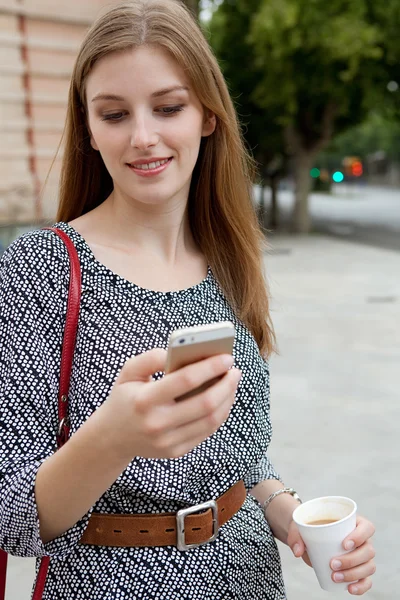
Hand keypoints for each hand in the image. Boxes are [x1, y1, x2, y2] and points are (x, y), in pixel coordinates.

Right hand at [101, 348, 240, 459]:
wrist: (111, 438)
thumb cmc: (124, 398)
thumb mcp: (128, 372)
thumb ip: (151, 358)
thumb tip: (178, 352)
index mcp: (145, 400)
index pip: (185, 380)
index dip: (210, 367)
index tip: (227, 357)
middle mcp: (157, 424)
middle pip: (205, 403)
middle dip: (226, 384)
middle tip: (235, 370)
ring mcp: (168, 441)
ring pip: (211, 420)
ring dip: (228, 399)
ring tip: (232, 382)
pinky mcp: (176, 451)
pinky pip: (206, 431)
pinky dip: (220, 413)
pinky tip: (223, 399)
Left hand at [288, 516, 375, 594]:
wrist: (308, 538)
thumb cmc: (309, 527)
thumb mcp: (301, 525)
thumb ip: (296, 535)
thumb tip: (298, 551)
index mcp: (354, 523)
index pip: (367, 527)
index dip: (360, 536)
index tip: (344, 544)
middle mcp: (363, 540)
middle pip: (368, 550)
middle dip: (352, 560)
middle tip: (332, 564)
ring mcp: (363, 556)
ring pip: (369, 566)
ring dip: (354, 574)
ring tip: (334, 577)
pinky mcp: (358, 570)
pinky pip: (366, 580)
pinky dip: (361, 586)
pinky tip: (349, 589)